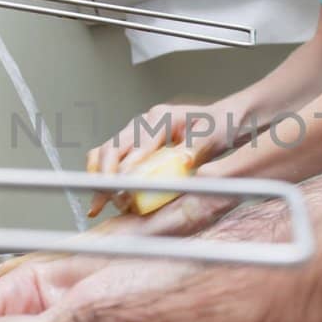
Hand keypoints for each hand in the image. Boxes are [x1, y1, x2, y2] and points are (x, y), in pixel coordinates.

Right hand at [86, 101, 227, 216]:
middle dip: (105, 176)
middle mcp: (145, 123)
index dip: (128, 168)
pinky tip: (102, 195)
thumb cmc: (220, 125)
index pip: (137, 145)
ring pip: (106, 153)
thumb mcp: (214, 136)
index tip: (122, 188)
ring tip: (99, 203)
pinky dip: (102, 176)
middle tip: (106, 201)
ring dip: (99, 178)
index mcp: (162, 117)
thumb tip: (182, 161)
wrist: (223, 120)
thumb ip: (197, 148)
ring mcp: (137, 133)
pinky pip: (110, 158)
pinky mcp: (135, 145)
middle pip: (113, 148)